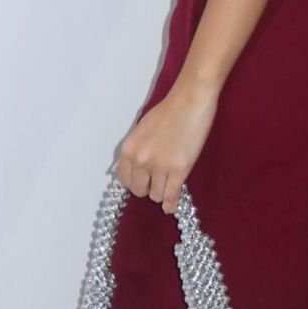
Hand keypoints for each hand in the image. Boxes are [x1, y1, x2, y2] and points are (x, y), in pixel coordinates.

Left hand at [111, 76, 218, 215]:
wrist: (190, 102)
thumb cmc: (167, 112)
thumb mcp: (140, 131)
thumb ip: (130, 153)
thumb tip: (117, 171)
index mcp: (128, 150)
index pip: (125, 180)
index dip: (136, 181)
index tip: (145, 180)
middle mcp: (140, 161)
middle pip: (139, 191)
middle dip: (148, 188)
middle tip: (159, 180)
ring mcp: (159, 167)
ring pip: (156, 195)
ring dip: (162, 192)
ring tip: (170, 184)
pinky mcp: (178, 170)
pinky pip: (171, 195)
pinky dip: (171, 203)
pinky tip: (172, 206)